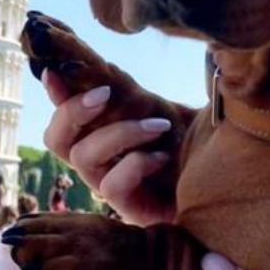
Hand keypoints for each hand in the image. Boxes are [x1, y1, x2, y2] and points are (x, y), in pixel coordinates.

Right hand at [42, 69, 175, 225]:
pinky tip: (162, 157)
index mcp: (95, 135)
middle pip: (55, 140)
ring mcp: (107, 186)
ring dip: (120, 133)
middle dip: (72, 111)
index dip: (53, 96)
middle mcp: (94, 162)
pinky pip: (111, 185)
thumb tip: (84, 61)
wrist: (217, 172)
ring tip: (159, 126)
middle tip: (104, 93)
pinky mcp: (126, 208)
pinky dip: (135, 163)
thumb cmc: (182, 139)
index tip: (53, 71)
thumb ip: (117, 87)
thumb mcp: (149, 105)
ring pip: (83, 157)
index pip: (61, 117)